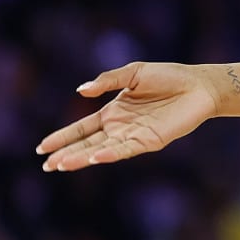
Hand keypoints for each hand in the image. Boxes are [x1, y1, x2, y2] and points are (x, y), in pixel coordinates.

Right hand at [36, 62, 220, 171]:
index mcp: (113, 112)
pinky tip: (94, 157)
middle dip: (66, 154)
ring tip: (61, 165)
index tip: (42, 148)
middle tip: (46, 166)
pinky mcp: (150, 141)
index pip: (81, 128)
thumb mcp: (133, 73)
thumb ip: (107, 80)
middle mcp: (120, 128)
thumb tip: (80, 91)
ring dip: (82, 157)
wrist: (198, 85)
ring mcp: (134, 136)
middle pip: (87, 143)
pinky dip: (110, 153)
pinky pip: (126, 149)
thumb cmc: (168, 77)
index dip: (62, 137)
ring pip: (102, 150)